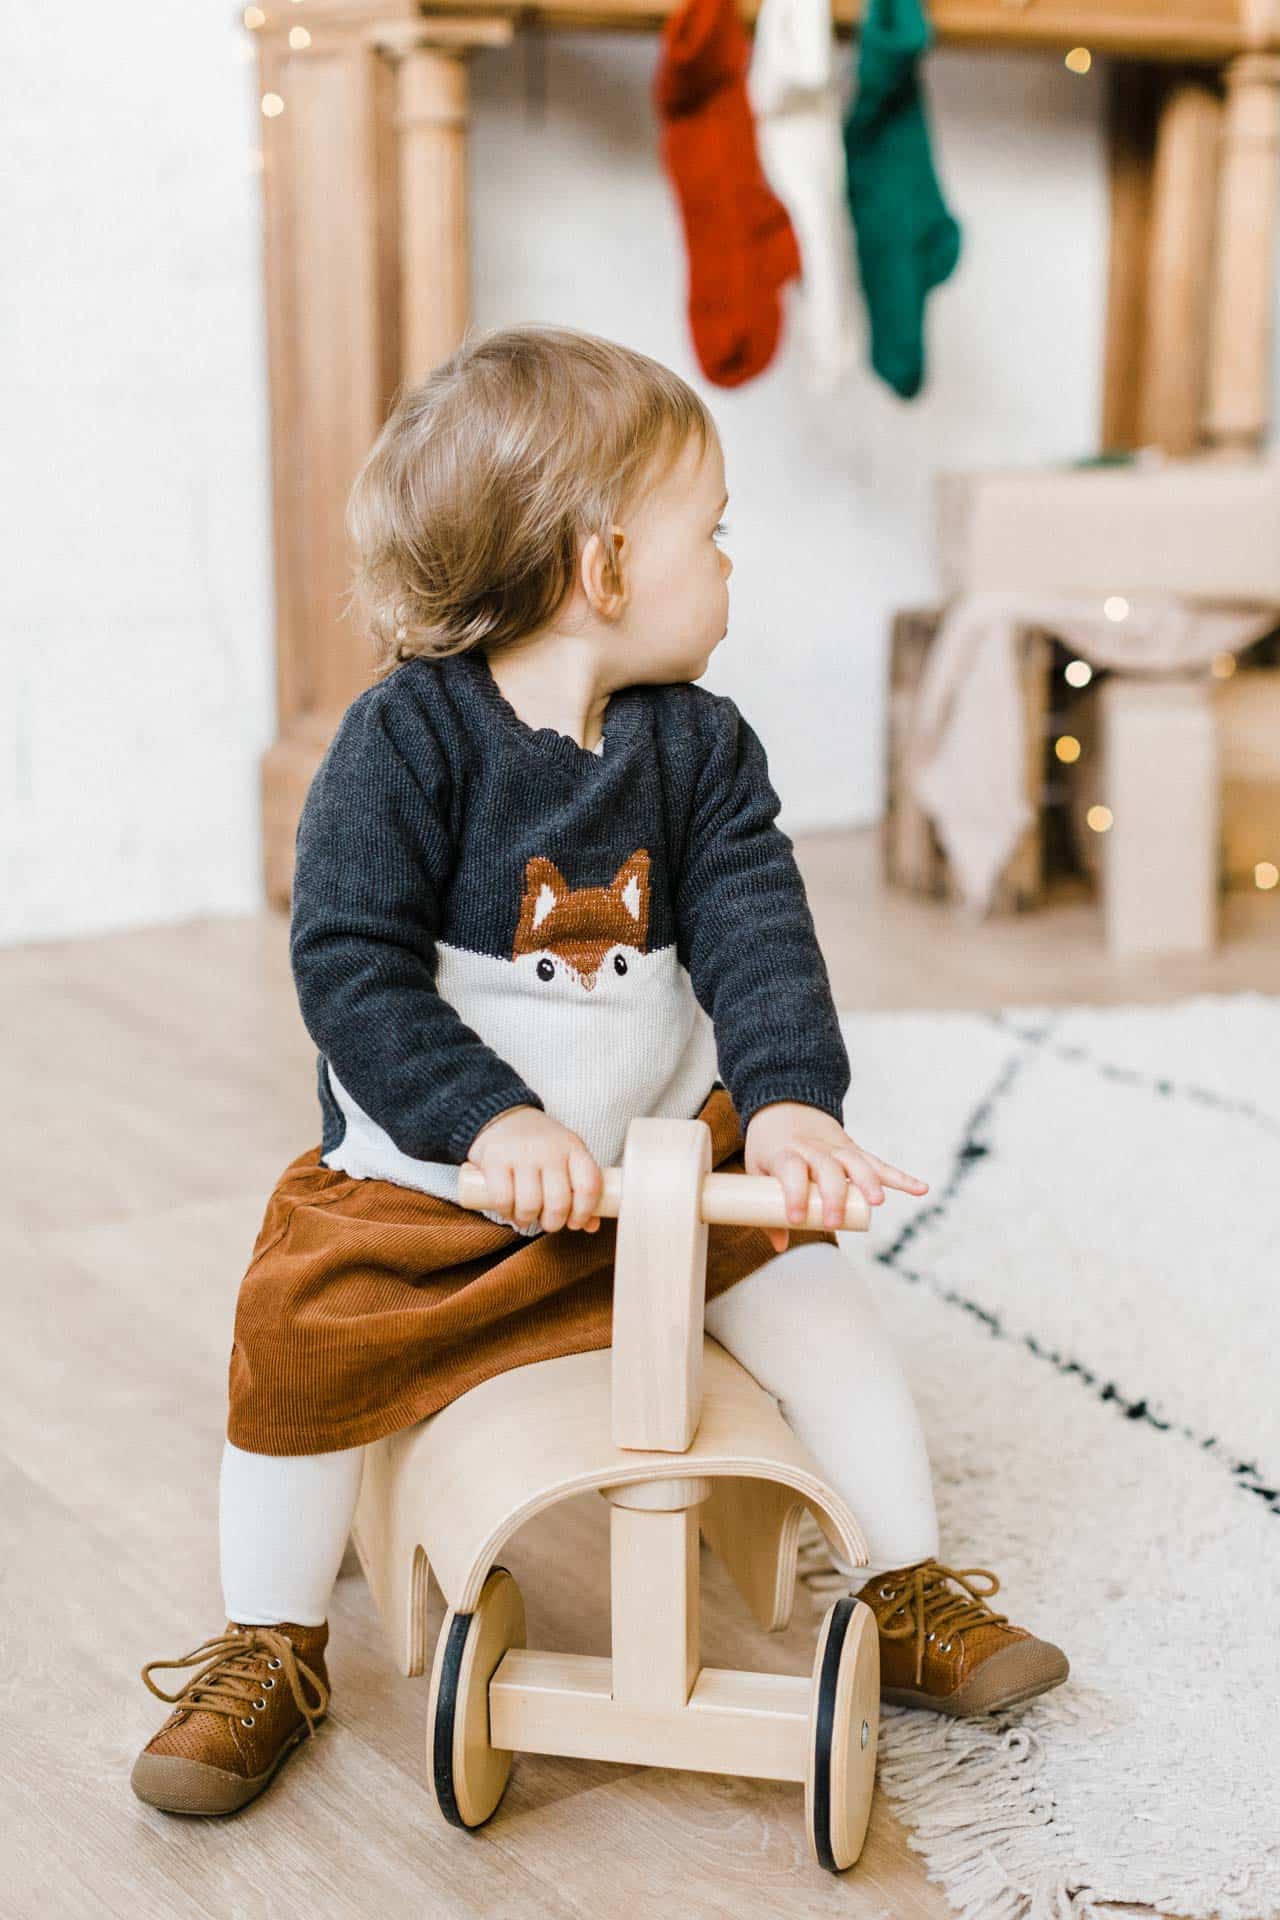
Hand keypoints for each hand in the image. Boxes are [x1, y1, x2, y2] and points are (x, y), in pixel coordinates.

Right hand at [464, 1106, 603, 1235]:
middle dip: (553, 1223)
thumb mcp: (567, 1158)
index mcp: (573, 1148)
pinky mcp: (495, 1160)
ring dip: (527, 1220)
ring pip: (530, 1205)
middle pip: (558, 1202)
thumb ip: (580, 1190)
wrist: (502, 1116)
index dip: (585, 1212)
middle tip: (547, 1222)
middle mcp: (550, 1149)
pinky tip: (508, 1209)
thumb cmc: (540, 1145)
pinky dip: (505, 1212)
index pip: (589, 1186)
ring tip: (525, 1216)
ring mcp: (521, 1153)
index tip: (575, 1222)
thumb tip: (592, 1226)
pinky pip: (503, 1200)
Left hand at [743, 1102, 928, 1254]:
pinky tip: (920, 1189)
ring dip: (868, 1181)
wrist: (784, 1103)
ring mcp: (836, 1147)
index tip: (796, 1218)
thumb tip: (780, 1245)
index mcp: (785, 1152)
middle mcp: (813, 1147)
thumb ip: (765, 1208)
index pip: (791, 1170)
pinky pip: (879, 1163)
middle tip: (834, 1222)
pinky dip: (901, 1177)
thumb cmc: (770, 1146)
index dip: (794, 1193)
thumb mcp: (757, 1169)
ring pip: (856, 1162)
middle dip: (834, 1195)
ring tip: (876, 1203)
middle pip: (827, 1168)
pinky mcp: (854, 1149)